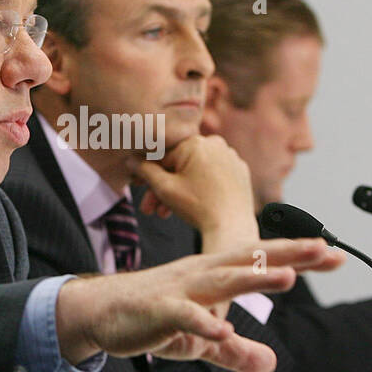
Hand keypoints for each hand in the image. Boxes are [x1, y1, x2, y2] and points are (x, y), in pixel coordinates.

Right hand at [54, 238, 339, 371]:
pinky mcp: (159, 311)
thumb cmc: (152, 317)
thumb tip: (271, 365)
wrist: (99, 312)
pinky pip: (184, 317)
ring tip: (288, 277)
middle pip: (250, 259)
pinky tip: (222, 331)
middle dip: (288, 253)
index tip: (337, 254)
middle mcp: (202, 273)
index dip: (300, 257)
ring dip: (255, 278)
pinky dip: (203, 323)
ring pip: (222, 280)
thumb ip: (235, 351)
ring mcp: (181, 290)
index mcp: (215, 274)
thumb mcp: (200, 340)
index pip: (263, 261)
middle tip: (326, 247)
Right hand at [132, 136, 257, 252]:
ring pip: (196, 171)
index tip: (138, 186)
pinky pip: (213, 176)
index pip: (163, 157)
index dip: (148, 174)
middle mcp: (216, 144)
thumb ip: (145, 171)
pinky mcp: (240, 171)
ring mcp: (230, 157)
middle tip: (150, 209)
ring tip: (166, 213)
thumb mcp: (165, 188)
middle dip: (163, 188)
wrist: (232, 228)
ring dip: (179, 191)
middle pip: (180, 165)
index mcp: (195, 142)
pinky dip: (201, 187)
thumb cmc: (197, 207)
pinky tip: (191, 205)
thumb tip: (131, 160)